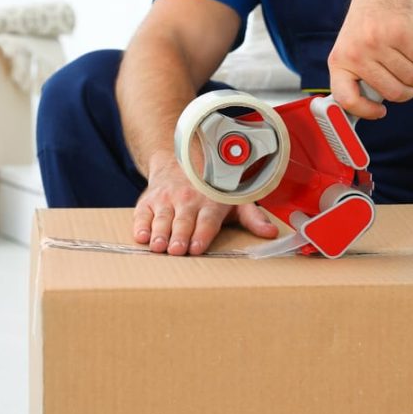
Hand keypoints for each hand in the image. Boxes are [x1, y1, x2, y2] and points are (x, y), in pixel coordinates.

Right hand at [134, 150, 278, 255]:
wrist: (177, 163)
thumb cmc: (209, 189)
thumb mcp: (234, 200)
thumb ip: (252, 218)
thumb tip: (271, 232)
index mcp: (210, 203)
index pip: (207, 221)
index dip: (202, 234)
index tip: (198, 247)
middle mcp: (187, 200)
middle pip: (183, 221)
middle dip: (179, 236)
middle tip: (176, 250)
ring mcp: (166, 200)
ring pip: (162, 218)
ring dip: (160, 233)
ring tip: (158, 246)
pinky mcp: (148, 201)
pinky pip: (143, 213)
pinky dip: (141, 224)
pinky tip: (141, 235)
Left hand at [328, 0, 412, 118]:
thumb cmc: (371, 20)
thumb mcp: (352, 45)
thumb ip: (356, 72)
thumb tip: (362, 108)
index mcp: (339, 60)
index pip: (346, 98)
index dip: (365, 111)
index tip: (381, 111)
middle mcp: (356, 53)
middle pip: (391, 92)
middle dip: (407, 93)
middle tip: (411, 85)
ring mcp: (378, 43)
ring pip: (411, 79)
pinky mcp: (401, 34)